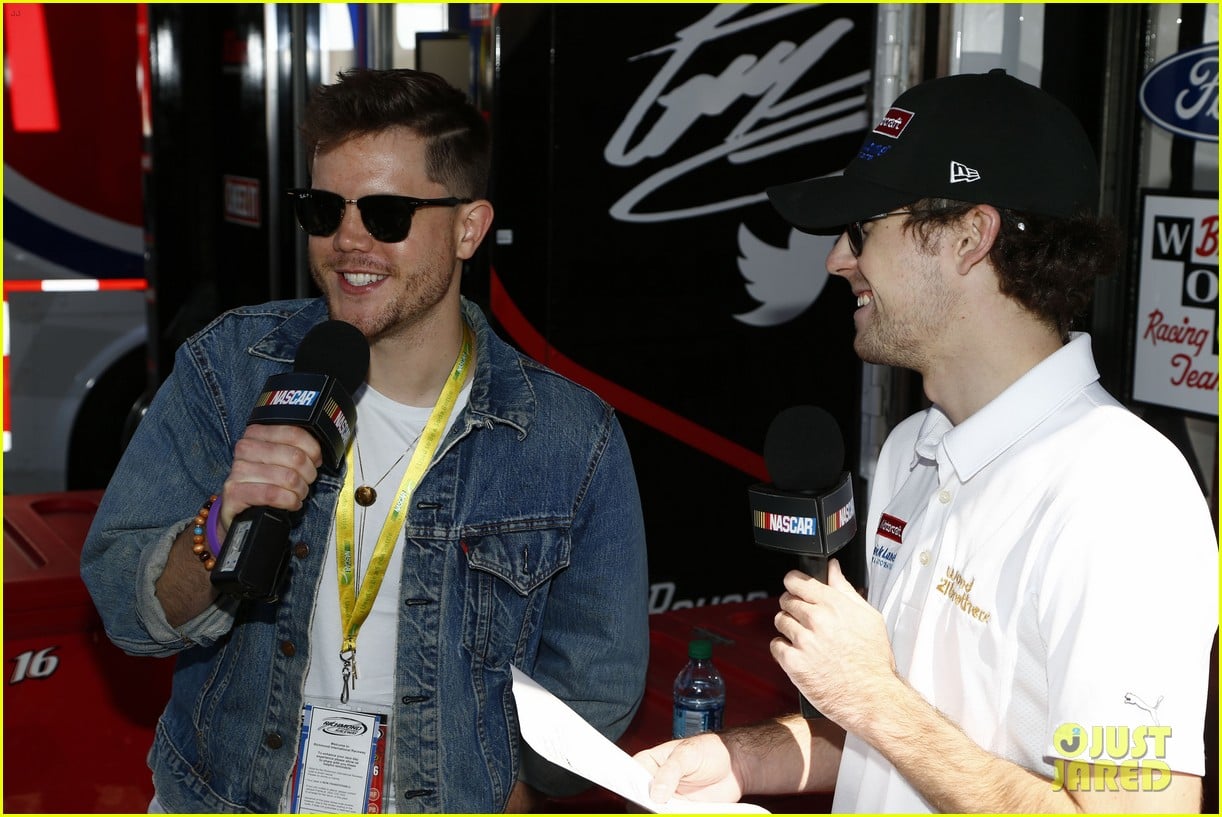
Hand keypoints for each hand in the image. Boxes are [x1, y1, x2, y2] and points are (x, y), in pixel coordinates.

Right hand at [218, 424, 322, 537]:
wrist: (240, 509)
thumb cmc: (265, 481)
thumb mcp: (279, 460)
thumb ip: (296, 449)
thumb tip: (317, 455)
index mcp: (256, 433)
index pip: (294, 433)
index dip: (313, 449)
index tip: (316, 461)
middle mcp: (245, 448)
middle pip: (295, 456)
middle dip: (309, 473)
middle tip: (307, 482)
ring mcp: (238, 470)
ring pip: (288, 477)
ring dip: (300, 490)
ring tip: (298, 494)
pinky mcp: (235, 492)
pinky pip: (272, 494)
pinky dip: (289, 501)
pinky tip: (291, 503)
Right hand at [633, 733, 742, 805]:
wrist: (733, 767)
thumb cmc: (709, 750)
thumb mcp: (688, 754)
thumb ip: (670, 771)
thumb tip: (656, 793)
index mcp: (648, 763)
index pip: (630, 776)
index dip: (630, 787)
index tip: (637, 795)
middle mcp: (654, 783)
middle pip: (640, 800)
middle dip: (645, 806)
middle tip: (660, 806)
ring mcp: (666, 799)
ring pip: (653, 812)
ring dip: (660, 813)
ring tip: (675, 809)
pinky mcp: (679, 812)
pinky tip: (682, 813)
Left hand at [770, 559, 898, 730]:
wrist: (872, 697)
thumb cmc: (873, 660)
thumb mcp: (868, 617)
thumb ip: (845, 589)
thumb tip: (832, 569)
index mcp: (834, 604)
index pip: (797, 580)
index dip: (793, 582)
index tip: (794, 587)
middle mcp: (816, 619)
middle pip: (786, 600)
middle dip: (793, 607)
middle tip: (806, 620)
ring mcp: (803, 641)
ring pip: (780, 621)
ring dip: (789, 628)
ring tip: (806, 639)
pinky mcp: (793, 663)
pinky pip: (776, 645)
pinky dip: (784, 649)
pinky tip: (800, 654)